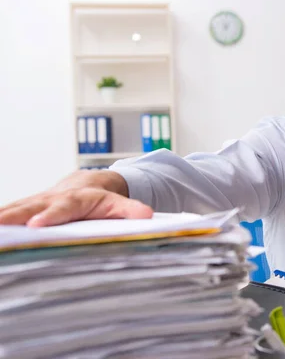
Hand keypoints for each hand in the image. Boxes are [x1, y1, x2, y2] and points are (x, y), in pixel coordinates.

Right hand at [0, 170, 152, 227]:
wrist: (88, 184)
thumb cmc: (102, 199)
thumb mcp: (118, 203)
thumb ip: (131, 209)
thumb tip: (146, 215)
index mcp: (77, 199)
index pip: (63, 208)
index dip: (51, 215)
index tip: (37, 224)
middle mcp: (53, 198)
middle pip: (32, 206)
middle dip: (15, 216)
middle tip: (0, 225)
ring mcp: (38, 202)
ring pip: (16, 209)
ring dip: (2, 217)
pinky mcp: (27, 207)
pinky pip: (10, 212)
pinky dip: (0, 217)